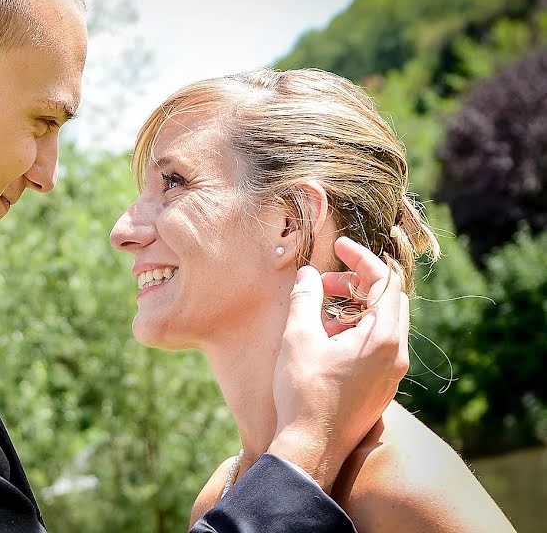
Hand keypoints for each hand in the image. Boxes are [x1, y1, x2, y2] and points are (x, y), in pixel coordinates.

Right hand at [267, 236, 408, 491]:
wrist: (311, 448)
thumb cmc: (304, 392)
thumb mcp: (298, 337)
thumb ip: (305, 298)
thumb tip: (308, 274)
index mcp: (383, 337)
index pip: (384, 280)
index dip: (360, 257)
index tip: (337, 247)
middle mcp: (396, 354)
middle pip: (389, 300)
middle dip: (356, 284)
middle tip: (325, 283)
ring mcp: (391, 373)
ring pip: (383, 324)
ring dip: (353, 309)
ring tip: (318, 316)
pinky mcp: (381, 388)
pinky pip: (377, 346)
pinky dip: (355, 332)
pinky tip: (324, 342)